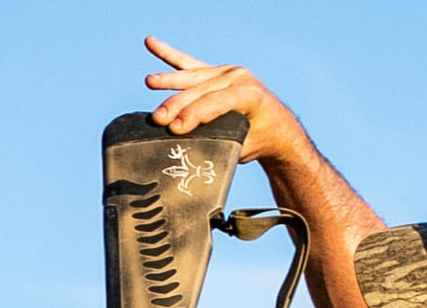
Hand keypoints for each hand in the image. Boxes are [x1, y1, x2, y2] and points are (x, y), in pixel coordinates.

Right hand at [143, 35, 301, 163]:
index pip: (215, 102)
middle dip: (177, 105)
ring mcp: (226, 71)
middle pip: (200, 90)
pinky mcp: (216, 72)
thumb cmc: (259, 141)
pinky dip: (169, 55)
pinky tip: (151, 43)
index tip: (175, 129)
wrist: (276, 128)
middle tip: (158, 119)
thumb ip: (219, 141)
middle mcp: (238, 77)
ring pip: (192, 76)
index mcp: (249, 94)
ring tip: (150, 81)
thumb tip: (189, 142)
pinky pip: (189, 64)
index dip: (194, 115)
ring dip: (169, 80)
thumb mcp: (242, 146)